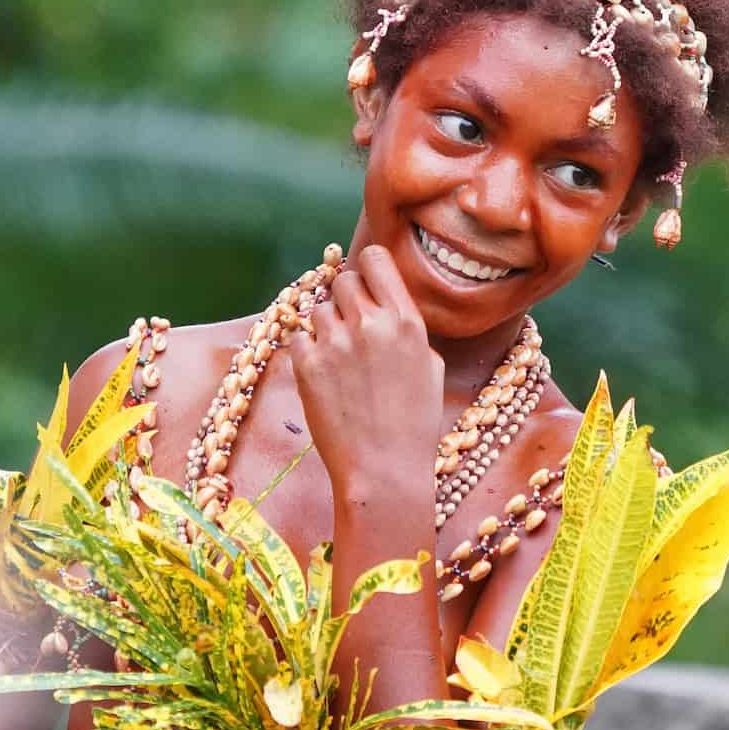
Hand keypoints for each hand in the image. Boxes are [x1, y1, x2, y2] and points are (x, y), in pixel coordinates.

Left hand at [287, 245, 444, 494]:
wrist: (384, 469)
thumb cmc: (414, 424)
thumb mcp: (430, 367)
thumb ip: (406, 328)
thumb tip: (385, 306)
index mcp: (407, 321)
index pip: (375, 259)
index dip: (369, 268)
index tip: (368, 282)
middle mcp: (371, 323)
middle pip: (344, 281)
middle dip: (347, 299)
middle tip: (352, 327)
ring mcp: (336, 342)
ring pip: (319, 309)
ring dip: (327, 327)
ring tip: (340, 360)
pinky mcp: (307, 364)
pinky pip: (299, 336)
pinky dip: (308, 350)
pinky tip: (325, 375)